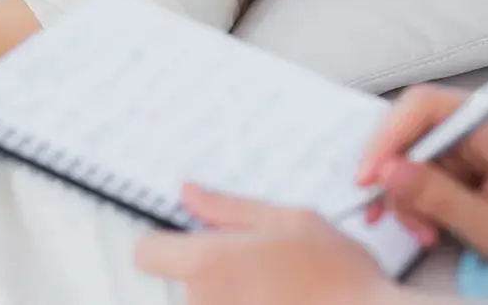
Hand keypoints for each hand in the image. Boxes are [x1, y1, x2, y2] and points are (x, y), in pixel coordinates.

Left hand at [135, 184, 397, 304]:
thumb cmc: (340, 275)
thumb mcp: (289, 220)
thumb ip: (229, 209)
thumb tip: (187, 193)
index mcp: (208, 262)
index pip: (147, 254)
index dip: (165, 245)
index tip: (191, 244)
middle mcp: (204, 304)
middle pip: (182, 285)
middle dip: (213, 277)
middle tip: (263, 274)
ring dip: (233, 300)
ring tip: (282, 294)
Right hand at [358, 84, 487, 278]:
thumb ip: (439, 199)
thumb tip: (384, 172)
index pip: (424, 107)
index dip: (388, 136)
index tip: (368, 177)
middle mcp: (473, 125)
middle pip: (409, 130)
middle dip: (393, 175)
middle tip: (383, 214)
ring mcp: (465, 144)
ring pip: (408, 156)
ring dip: (404, 196)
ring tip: (423, 234)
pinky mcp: (459, 164)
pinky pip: (418, 173)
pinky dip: (412, 201)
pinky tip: (426, 228)